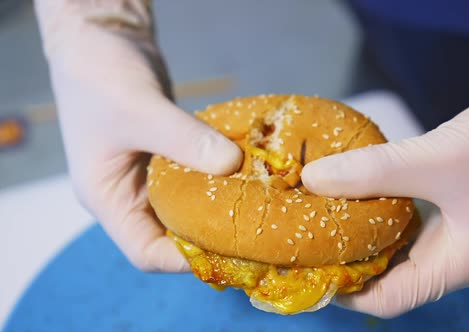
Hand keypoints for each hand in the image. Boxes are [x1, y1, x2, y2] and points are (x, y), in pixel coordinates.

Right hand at [34, 0, 241, 271]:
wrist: (102, 41)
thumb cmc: (102, 77)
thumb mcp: (140, 110)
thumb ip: (184, 139)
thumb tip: (233, 165)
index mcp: (108, 199)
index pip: (145, 251)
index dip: (184, 258)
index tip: (228, 249)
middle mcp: (129, 195)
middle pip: (171, 235)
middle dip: (210, 238)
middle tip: (254, 233)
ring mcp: (150, 176)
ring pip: (188, 208)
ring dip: (219, 209)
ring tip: (259, 208)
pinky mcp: (170, 155)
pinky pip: (197, 177)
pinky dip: (221, 179)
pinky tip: (250, 176)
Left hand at [301, 12, 468, 317]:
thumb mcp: (433, 160)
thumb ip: (371, 172)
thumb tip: (313, 180)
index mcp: (459, 266)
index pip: (390, 300)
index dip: (345, 293)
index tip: (307, 272)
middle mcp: (458, 257)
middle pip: (391, 276)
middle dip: (349, 262)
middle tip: (306, 242)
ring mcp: (459, 231)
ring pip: (399, 246)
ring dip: (363, 234)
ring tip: (322, 218)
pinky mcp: (458, 204)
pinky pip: (410, 219)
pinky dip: (381, 211)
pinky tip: (356, 192)